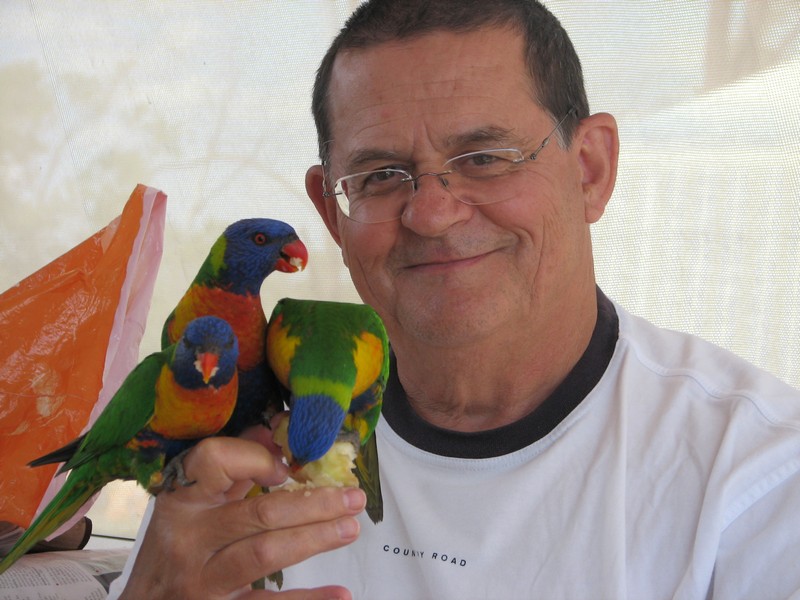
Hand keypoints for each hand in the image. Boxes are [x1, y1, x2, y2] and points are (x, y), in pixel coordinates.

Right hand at [119, 428, 364, 598]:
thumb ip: (232, 469)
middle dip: (312, 503)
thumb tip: (275, 433)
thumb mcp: (191, 504)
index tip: (286, 468)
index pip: (214, 461)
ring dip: (314, 539)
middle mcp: (189, 539)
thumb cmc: (174, 545)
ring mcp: (202, 581)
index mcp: (182, 500)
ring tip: (351, 528)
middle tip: (353, 497)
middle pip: (257, 513)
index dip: (255, 458)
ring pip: (265, 554)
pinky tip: (340, 593)